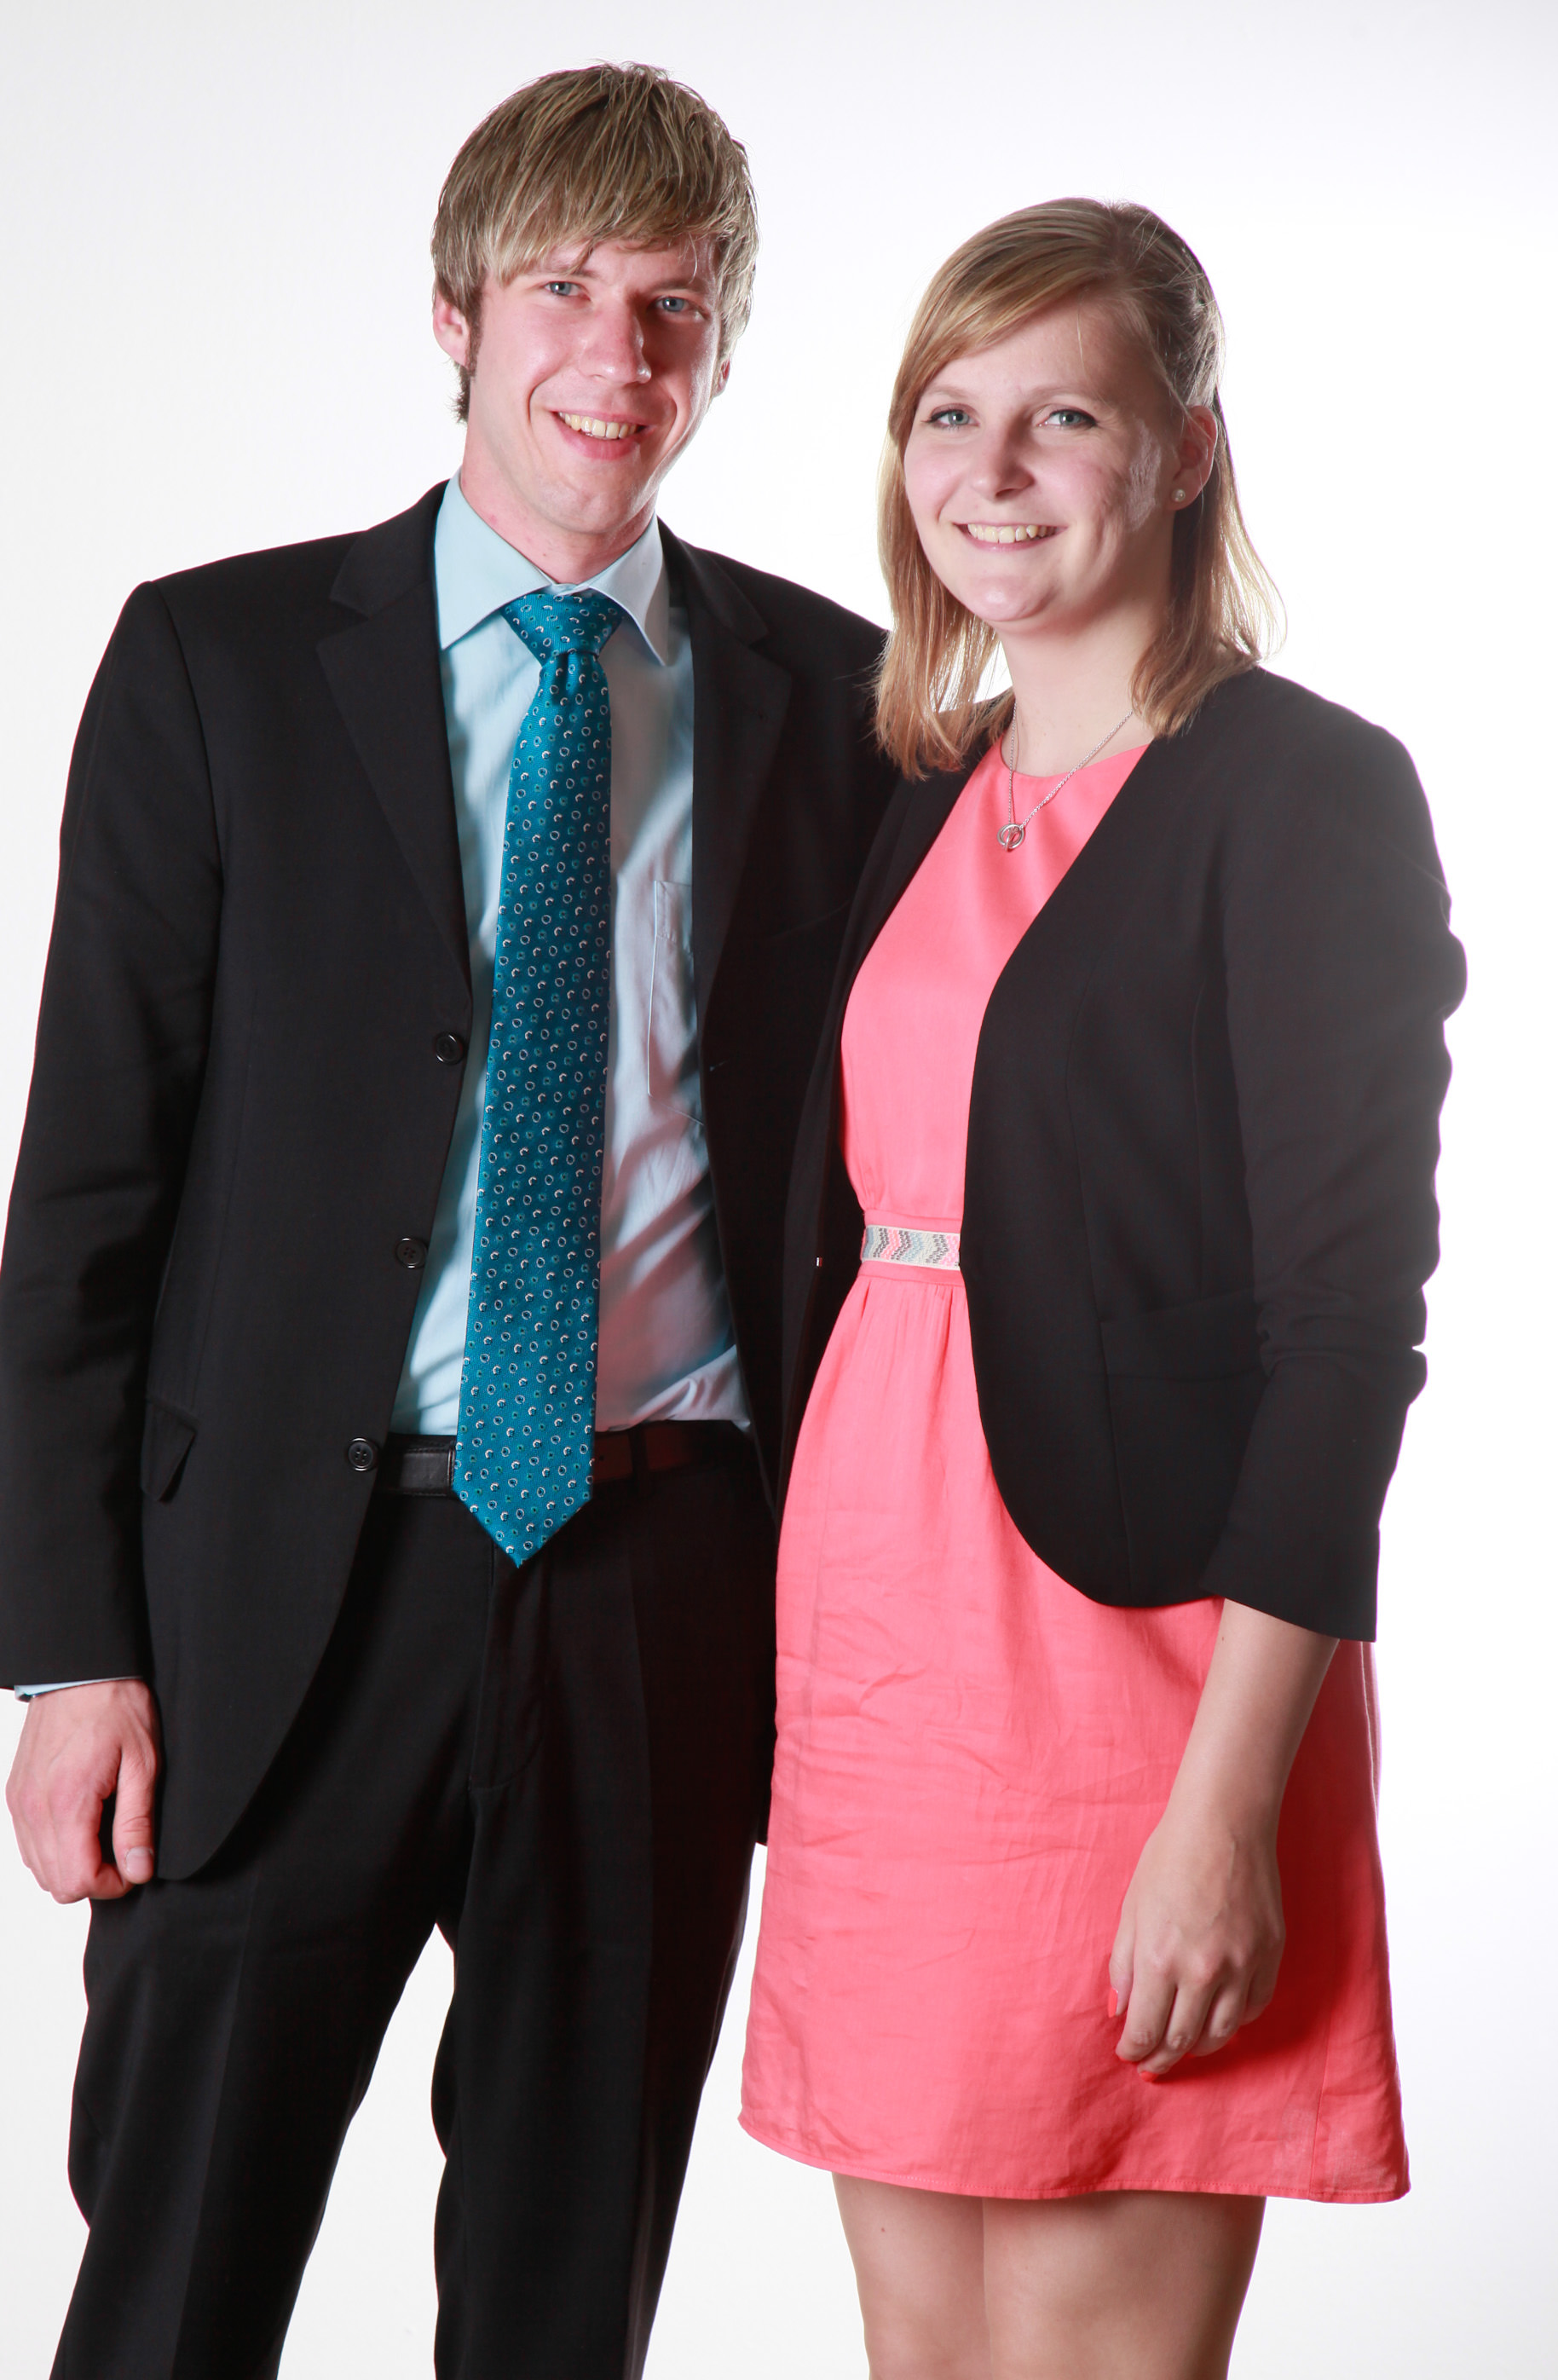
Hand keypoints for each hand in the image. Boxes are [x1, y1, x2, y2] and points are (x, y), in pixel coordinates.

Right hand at [7, 1680, 161, 1900]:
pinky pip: (28, 1845)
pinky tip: (82, 1824)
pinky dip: (54, 1848)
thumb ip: (137, 1822)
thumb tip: (138, 1870)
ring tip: (105, 1834)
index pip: (79, 1879)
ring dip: (73, 1865)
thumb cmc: (117, 1708)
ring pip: (39, 1869)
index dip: (113, 1883)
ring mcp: (19, 1802)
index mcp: (67, 1801)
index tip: (135, 1864)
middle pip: (57, 1882)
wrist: (80, 1670)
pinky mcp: (15, 1793)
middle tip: (123, 1850)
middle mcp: (33, 1807)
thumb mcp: (143, 1763)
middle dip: (94, 1878)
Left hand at [1108, 1785, 1284, 2077]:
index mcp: (1161, 1959)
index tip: (1127, 2053)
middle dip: (1161, 2059)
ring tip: (1183, 2047)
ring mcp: (1242, 1966)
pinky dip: (1235, 2021)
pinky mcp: (1270, 1956)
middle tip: (1151, 2065)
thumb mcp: (1131, 1910)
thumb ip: (1124, 1965)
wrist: (1224, 1824)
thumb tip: (1122, 2010)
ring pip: (1222, 2034)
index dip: (1133, 2049)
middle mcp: (1204, 1972)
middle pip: (1182, 2040)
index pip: (1146, 2030)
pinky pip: (1253, 2008)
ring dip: (1198, 2047)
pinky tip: (1219, 2018)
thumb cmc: (1169, 1859)